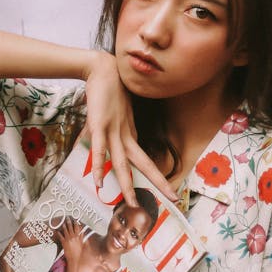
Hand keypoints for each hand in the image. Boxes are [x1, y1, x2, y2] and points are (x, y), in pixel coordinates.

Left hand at [56, 218, 86, 263]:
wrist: (75, 259)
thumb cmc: (79, 253)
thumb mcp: (83, 244)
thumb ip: (82, 238)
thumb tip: (83, 233)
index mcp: (78, 237)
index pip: (77, 228)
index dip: (76, 223)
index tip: (75, 220)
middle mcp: (73, 237)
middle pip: (71, 227)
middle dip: (69, 222)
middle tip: (67, 218)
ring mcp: (68, 239)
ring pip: (65, 231)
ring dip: (64, 226)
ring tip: (63, 223)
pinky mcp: (64, 243)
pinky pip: (61, 236)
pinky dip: (59, 233)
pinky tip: (57, 231)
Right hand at [82, 52, 176, 203]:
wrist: (103, 68)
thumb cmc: (111, 91)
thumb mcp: (118, 116)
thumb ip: (119, 132)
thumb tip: (117, 146)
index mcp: (130, 136)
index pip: (145, 162)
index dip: (157, 178)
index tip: (169, 192)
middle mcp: (125, 136)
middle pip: (143, 165)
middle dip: (157, 183)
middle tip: (173, 199)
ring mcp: (113, 131)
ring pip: (121, 163)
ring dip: (126, 184)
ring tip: (131, 203)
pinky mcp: (98, 126)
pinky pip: (99, 150)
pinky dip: (98, 167)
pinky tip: (99, 183)